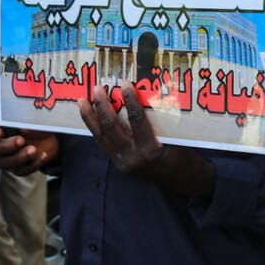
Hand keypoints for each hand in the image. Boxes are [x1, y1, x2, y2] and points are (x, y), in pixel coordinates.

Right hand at [0, 120, 56, 174]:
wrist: (49, 136)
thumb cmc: (34, 123)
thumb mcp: (29, 118)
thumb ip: (23, 121)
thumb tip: (22, 129)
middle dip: (5, 146)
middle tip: (21, 140)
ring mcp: (5, 158)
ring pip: (2, 164)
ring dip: (18, 157)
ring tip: (33, 149)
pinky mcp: (17, 168)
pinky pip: (20, 171)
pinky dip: (32, 164)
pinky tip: (42, 155)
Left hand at [79, 84, 213, 198]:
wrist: (182, 180)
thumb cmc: (182, 155)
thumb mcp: (175, 137)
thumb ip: (159, 121)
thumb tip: (146, 95)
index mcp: (150, 150)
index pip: (137, 120)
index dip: (130, 100)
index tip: (125, 83)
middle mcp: (133, 157)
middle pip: (112, 128)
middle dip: (102, 106)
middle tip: (97, 89)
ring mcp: (124, 162)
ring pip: (101, 137)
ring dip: (90, 118)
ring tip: (82, 102)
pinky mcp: (119, 164)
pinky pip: (103, 144)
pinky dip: (95, 130)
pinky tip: (89, 118)